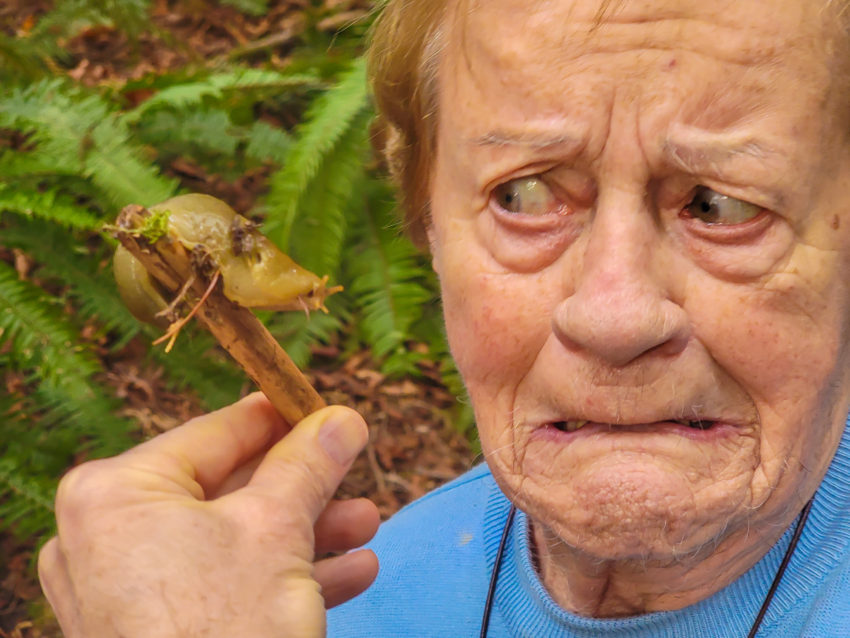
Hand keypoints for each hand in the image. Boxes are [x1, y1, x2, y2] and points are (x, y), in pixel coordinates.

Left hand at [38, 393, 379, 637]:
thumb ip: (309, 464)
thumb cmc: (224, 633)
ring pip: (230, 541)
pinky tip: (347, 572)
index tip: (324, 410)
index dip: (280, 419)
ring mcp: (121, 591)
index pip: (214, 432)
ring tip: (364, 526)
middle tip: (350, 473)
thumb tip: (342, 419)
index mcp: (116, 493)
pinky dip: (279, 577)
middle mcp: (105, 538)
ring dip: (305, 534)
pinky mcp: (148, 630)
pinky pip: (219, 585)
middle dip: (303, 489)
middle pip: (226, 490)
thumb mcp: (278, 530)